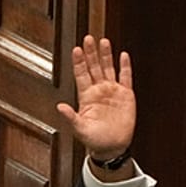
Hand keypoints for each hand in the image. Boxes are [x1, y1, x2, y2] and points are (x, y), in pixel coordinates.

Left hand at [55, 35, 135, 163]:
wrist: (112, 147)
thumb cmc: (94, 140)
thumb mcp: (80, 129)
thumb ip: (70, 117)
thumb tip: (59, 107)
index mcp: (86, 97)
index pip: (81, 75)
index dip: (79, 62)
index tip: (76, 49)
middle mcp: (98, 90)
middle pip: (94, 67)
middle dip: (91, 53)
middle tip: (88, 38)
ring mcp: (112, 91)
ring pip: (109, 68)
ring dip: (106, 55)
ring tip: (103, 41)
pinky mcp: (126, 95)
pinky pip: (126, 77)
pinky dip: (125, 67)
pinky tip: (123, 55)